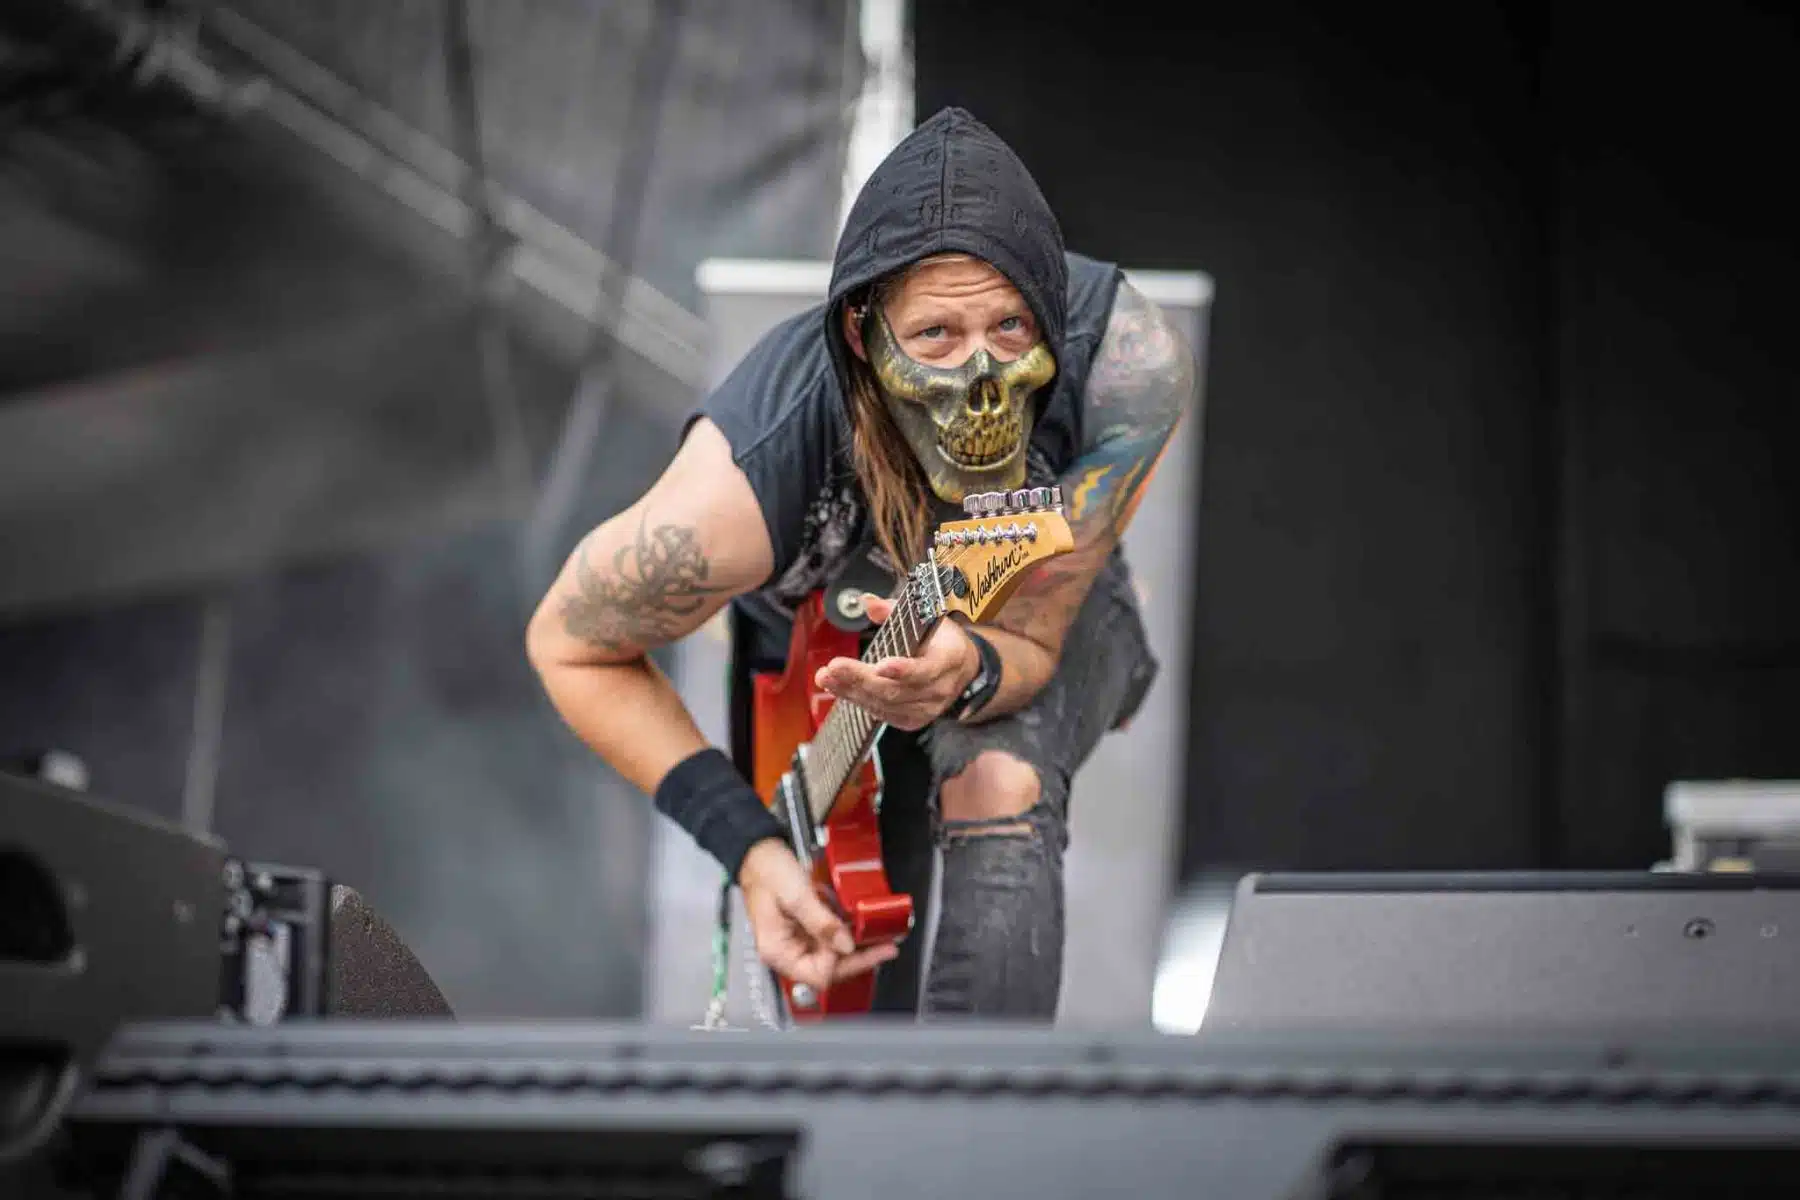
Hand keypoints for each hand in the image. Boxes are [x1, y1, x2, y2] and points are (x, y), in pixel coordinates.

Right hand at [737, 840, 898, 992]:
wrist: (757, 851)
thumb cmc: (767, 871)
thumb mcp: (796, 896)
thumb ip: (821, 923)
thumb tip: (846, 946)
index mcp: (778, 950)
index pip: (817, 974)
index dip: (838, 961)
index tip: (853, 942)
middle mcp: (787, 951)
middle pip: (828, 969)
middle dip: (858, 959)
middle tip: (886, 948)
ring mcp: (797, 941)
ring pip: (832, 956)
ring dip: (857, 949)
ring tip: (882, 941)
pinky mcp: (805, 929)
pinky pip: (829, 940)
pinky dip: (847, 935)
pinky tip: (863, 929)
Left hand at [814, 595, 977, 730]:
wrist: (961, 670)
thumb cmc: (941, 640)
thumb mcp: (926, 618)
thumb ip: (894, 610)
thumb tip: (868, 601)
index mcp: (948, 659)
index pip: (926, 669)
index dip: (903, 670)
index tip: (880, 665)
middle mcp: (939, 689)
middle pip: (897, 690)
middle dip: (861, 679)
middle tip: (834, 668)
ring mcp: (926, 709)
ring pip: (885, 704)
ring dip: (852, 691)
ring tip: (827, 676)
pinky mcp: (912, 720)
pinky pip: (882, 713)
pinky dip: (858, 700)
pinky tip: (839, 687)